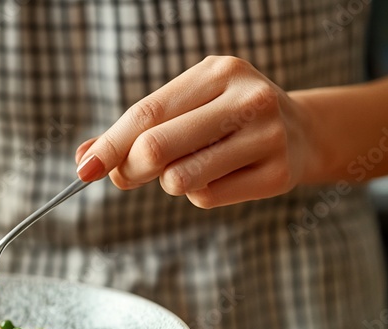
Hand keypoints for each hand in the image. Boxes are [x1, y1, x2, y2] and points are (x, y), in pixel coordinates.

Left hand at [74, 56, 319, 207]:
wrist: (303, 131)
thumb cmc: (226, 118)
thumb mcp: (185, 107)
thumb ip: (133, 131)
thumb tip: (83, 158)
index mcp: (218, 72)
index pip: (146, 113)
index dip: (109, 144)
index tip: (83, 170)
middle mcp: (246, 99)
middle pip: (158, 148)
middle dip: (131, 170)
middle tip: (128, 176)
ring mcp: (268, 136)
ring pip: (181, 179)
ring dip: (170, 182)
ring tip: (190, 167)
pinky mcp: (278, 174)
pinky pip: (207, 198)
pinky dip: (200, 195)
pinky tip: (220, 177)